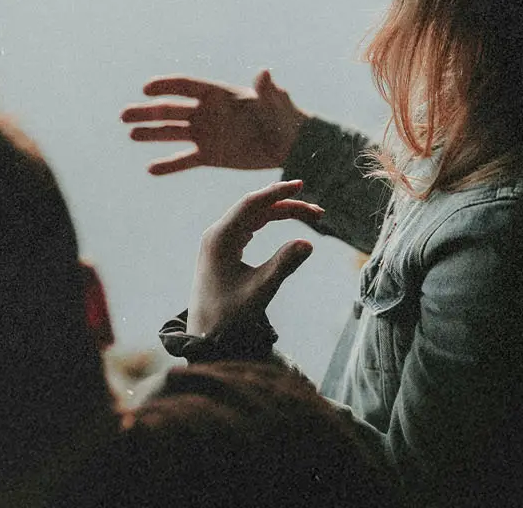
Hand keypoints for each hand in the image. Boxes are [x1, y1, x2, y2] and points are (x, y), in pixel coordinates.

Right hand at [120, 70, 308, 174]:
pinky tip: (151, 169)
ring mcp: (206, 134)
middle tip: (124, 115)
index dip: (166, 86)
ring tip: (131, 135)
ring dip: (151, 134)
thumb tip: (265, 72)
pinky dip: (169, 165)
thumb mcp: (275, 102)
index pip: (186, 86)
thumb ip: (266, 90)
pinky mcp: (210, 156)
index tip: (147, 89)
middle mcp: (206, 113)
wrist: (289, 145)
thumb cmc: (284, 117)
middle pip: (171, 110)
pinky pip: (185, 160)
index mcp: (219, 95)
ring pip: (172, 134)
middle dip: (148, 112)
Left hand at [188, 180, 321, 335]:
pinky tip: (285, 218)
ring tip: (311, 216)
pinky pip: (249, 226)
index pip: (251, 204)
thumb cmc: (229, 317)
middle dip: (286, 205)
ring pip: (254, 216)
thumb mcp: (260, 291)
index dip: (277, 192)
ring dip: (281, 212)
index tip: (300, 185)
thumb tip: (308, 243)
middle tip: (318, 213)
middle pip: (255, 207)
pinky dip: (270, 221)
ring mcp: (219, 241)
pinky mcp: (224, 249)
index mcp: (219, 239)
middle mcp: (217, 234)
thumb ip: (283, 265)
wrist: (205, 337)